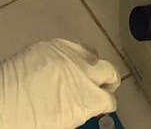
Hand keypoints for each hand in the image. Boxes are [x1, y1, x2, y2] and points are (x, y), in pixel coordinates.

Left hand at [0, 39, 120, 128]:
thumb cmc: (26, 123)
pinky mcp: (56, 44)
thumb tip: (86, 108)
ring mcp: (71, 55)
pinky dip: (75, 55)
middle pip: (111, 72)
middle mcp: (84, 73)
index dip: (106, 105)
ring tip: (83, 72)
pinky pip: (75, 46)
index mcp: (88, 99)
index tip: (102, 106)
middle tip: (102, 87)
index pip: (110, 101)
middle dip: (108, 82)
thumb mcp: (62, 124)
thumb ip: (80, 112)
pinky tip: (66, 63)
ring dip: (92, 65)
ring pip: (95, 54)